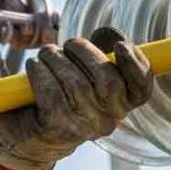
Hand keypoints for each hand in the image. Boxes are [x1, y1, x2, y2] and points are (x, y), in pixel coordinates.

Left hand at [0, 28, 153, 169]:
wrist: (29, 136)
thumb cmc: (63, 94)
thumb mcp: (86, 72)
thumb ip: (102, 51)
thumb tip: (109, 33)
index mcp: (121, 106)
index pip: (141, 89)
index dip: (135, 66)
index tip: (121, 45)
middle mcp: (106, 121)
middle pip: (108, 80)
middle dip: (86, 52)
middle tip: (69, 44)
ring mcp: (82, 127)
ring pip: (76, 83)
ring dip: (57, 59)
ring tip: (47, 53)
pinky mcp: (55, 129)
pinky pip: (51, 92)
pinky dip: (40, 72)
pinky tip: (35, 66)